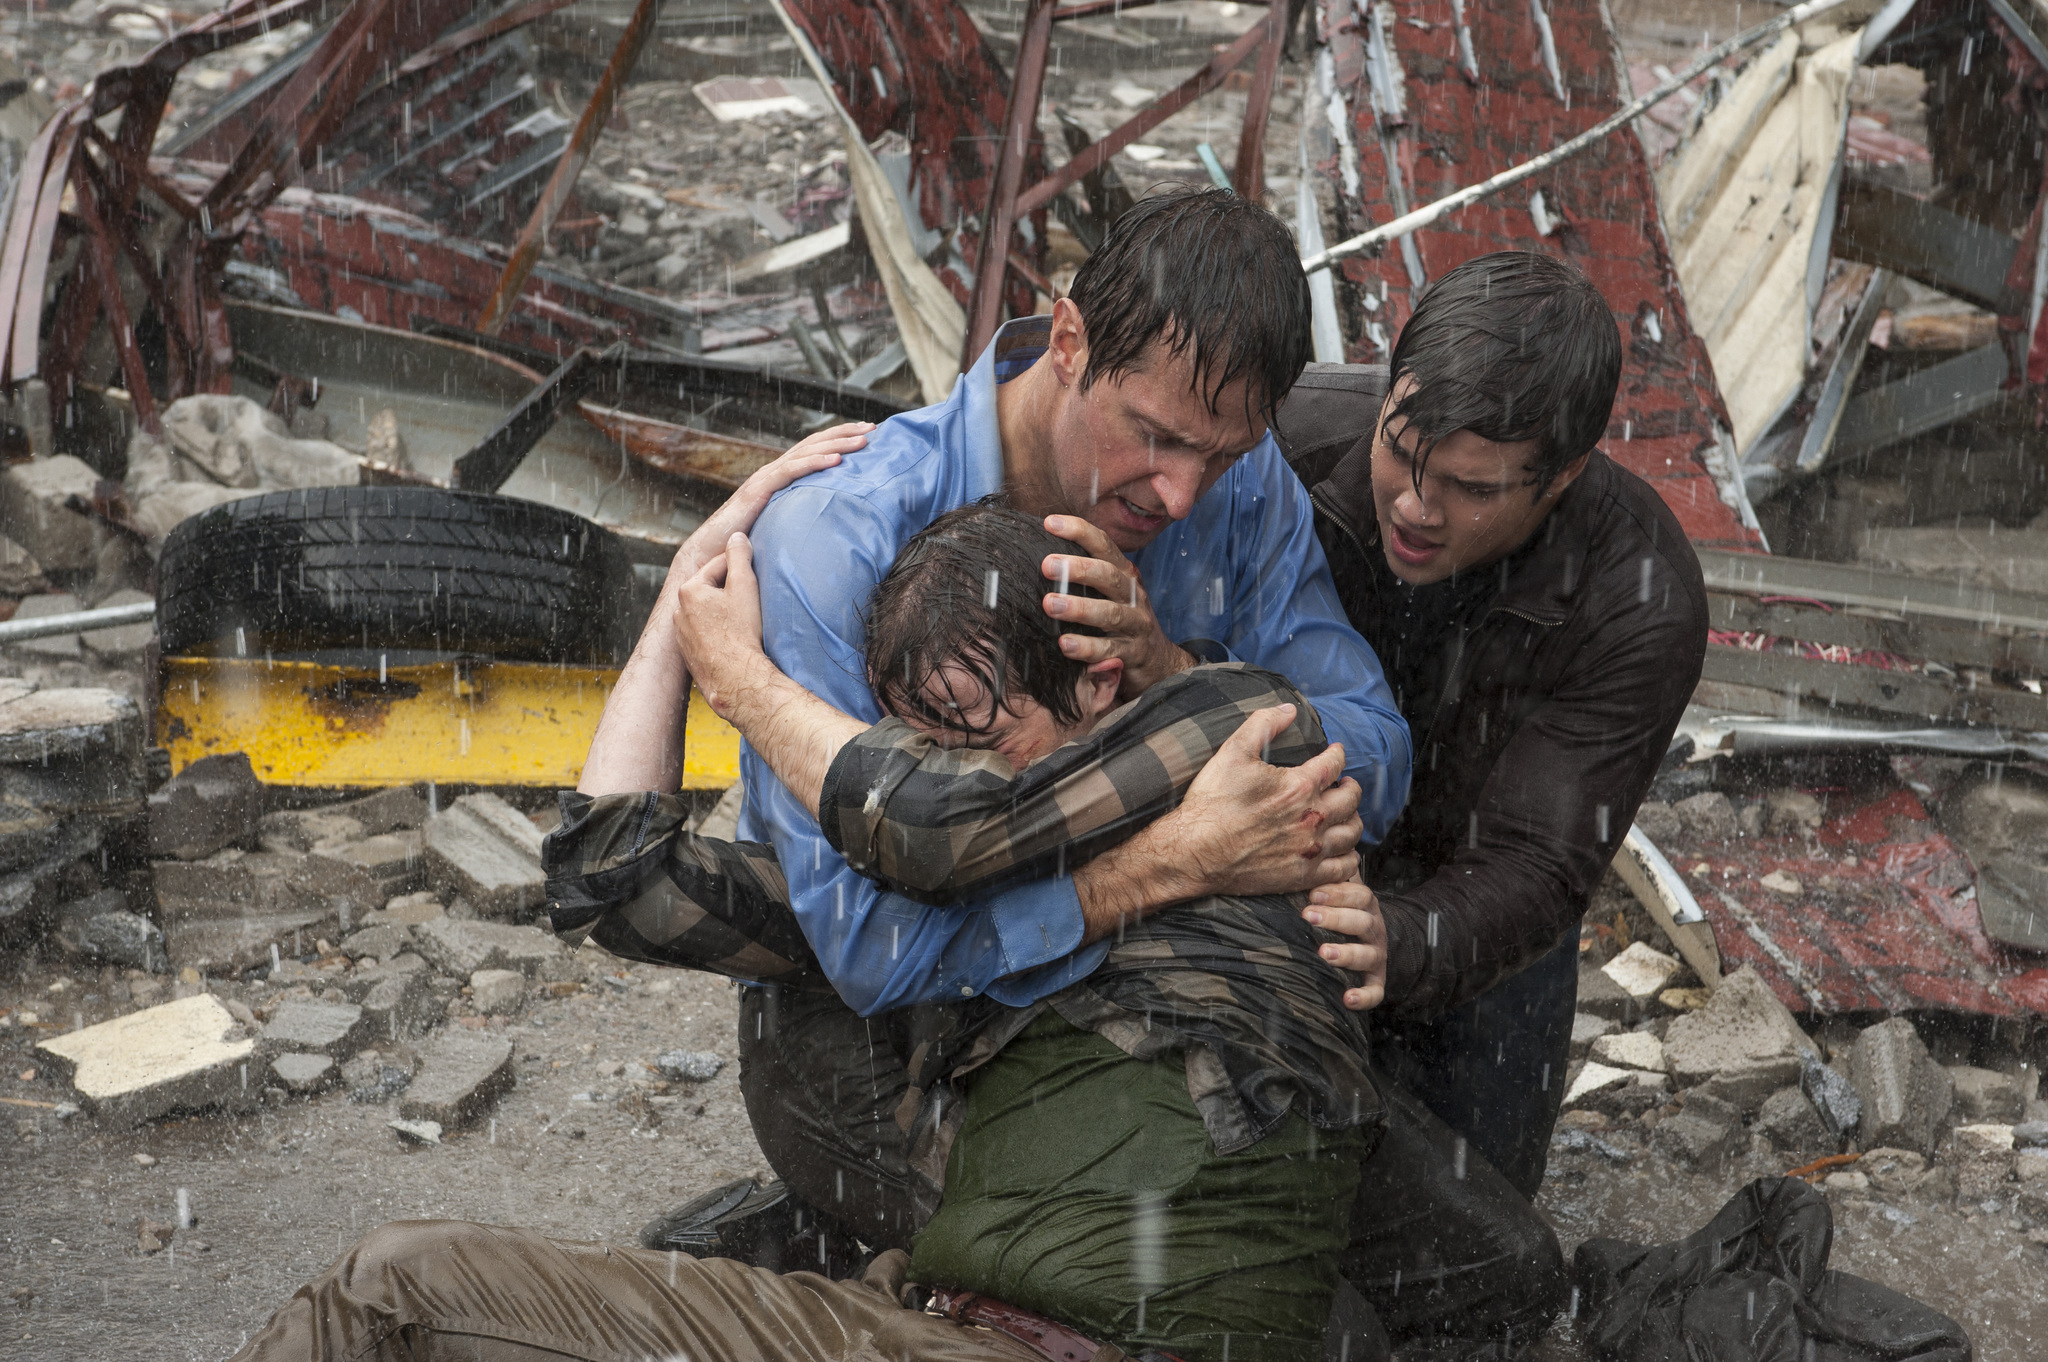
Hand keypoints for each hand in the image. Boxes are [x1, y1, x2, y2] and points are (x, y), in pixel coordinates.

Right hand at [666, 422, 870, 585]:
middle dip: (845, 434)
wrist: (711, 552)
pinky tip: (836, 461)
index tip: (867, 435)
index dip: (840, 440)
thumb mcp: (780, 525)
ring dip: (837, 445)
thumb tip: (829, 525)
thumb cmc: (744, 544)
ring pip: (806, 453)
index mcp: (780, 477)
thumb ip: (800, 517)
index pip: (814, 450)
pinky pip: (790, 473)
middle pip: (814, 444)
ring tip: (864, 440)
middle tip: (874, 428)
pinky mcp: (759, 491)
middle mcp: (773, 472)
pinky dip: (814, 464)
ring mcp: (765, 479)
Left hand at [674, 532, 777, 717]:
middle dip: (730, 590)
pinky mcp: (688, 653)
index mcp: (690, 589)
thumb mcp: (745, 587)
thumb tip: (737, 537)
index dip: (742, 567)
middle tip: (753, 600)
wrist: (735, 680)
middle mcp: (678, 610)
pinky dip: (717, 632)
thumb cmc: (741, 632)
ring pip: (707, 612)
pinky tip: (733, 640)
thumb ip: (740, 556)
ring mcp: (681, 633)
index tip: (757, 575)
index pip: (720, 565)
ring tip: (744, 622)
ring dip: (723, 612)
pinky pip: (704, 633)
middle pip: (712, 588)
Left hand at [1040, 513, 1194, 697]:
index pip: (1104, 545)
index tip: (1050, 523)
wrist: (1158, 660)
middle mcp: (1132, 595)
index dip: (1080, 531)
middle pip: (1109, 575)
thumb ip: (1085, 575)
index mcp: (1123, 574)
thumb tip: (1042, 554)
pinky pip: (1110, 650)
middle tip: (1047, 564)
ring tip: (1051, 604)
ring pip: (1111, 613)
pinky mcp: (1133, 653)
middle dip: (1079, 568)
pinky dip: (1088, 647)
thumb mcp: (1109, 592)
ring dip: (1080, 608)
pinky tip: (1065, 644)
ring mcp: (1136, 624)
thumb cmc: (1121, 619)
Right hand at [1161, 704, 1362, 897]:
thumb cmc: (1211, 802)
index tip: (1335, 752)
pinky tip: (1340, 850)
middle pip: (1351, 798)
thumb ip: (1263, 724)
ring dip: (1352, 819)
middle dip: (1350, 786)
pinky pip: (1344, 867)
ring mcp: (1310, 850)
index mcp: (1299, 786)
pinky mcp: (1303, 875)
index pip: (1335, 764)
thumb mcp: (1232, 752)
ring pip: (1352, 832)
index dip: (1337, 753)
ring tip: (1344, 815)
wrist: (1193, 852)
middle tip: (1343, 784)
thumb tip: (1288, 708)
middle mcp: (1312, 818)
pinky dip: (1348, 858)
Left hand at [1303, 879, 1385, 1010]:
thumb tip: (1316, 850)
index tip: (1312, 895)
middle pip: (1362, 921)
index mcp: (1366, 905)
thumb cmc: (1344, 910)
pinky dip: (1365, 997)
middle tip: (1308, 916)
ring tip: (1323, 953)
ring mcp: (1376, 955)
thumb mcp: (1340, 891)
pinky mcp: (1376, 980)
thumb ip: (1330, 876)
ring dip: (1346, 954)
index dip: (1337, 894)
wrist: (1370, 940)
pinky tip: (1347, 999)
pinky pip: (1376, 991)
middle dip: (1336, 918)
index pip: (1359, 895)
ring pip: (1367, 954)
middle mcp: (1374, 929)